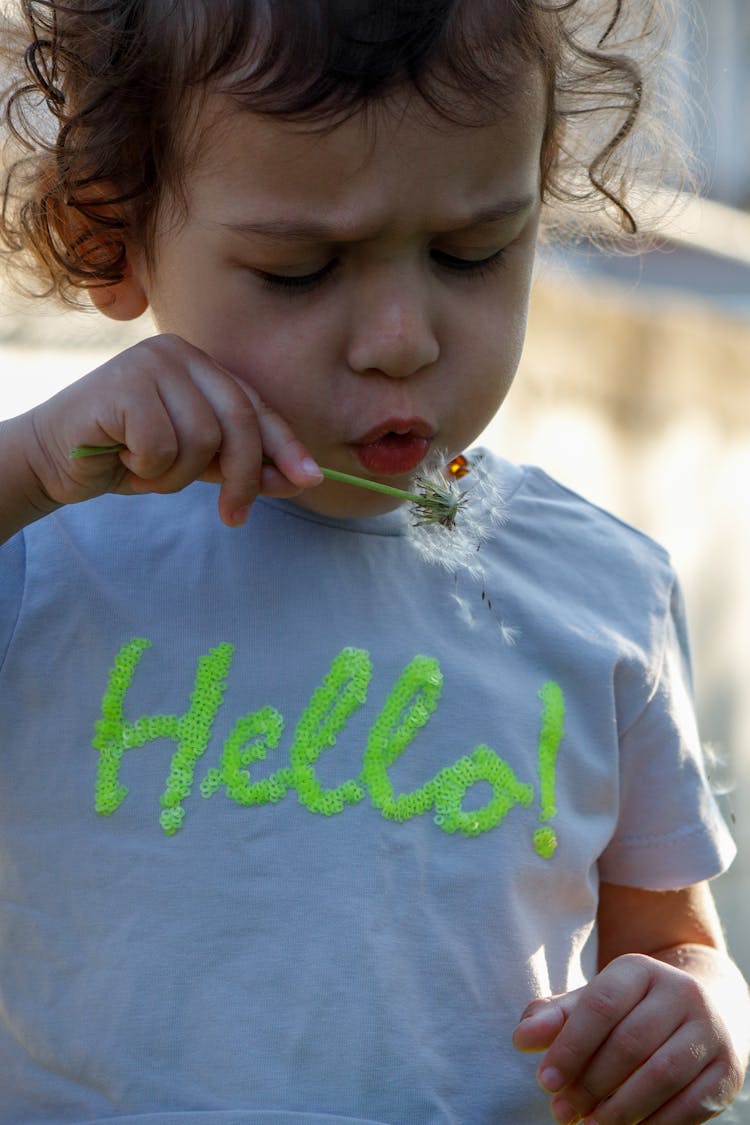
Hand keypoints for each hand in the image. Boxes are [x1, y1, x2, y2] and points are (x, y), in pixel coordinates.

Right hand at [22, 333, 321, 526]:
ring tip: (148, 471)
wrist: (54, 459)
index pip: (257, 407)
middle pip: (239, 422)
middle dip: (243, 477)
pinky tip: (125, 460)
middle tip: (232, 516)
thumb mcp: (193, 461)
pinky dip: (149, 469)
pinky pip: (163, 446)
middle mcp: (178, 354)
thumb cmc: (127, 457)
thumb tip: (300, 477)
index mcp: (201, 365)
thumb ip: (239, 463)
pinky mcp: (123, 385)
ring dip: (177, 476)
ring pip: (201, 440)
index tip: (309, 480)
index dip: (286, 446)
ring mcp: (149, 364)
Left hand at [513, 952, 745, 1123]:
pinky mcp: (727, 1070)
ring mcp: (708, 1030)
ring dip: (620, 1108)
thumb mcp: (593, 1002)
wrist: (703, 1008)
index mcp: (640, 970)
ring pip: (660, 1075)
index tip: (545, 1080)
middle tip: (561, 1111)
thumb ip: (556, 1017)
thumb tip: (522, 1038)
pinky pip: (690, 1104)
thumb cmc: (632, 1010)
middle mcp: (680, 992)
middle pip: (630, 1043)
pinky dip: (654, 1124)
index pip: (601, 1005)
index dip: (570, 1045)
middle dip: (590, 1083)